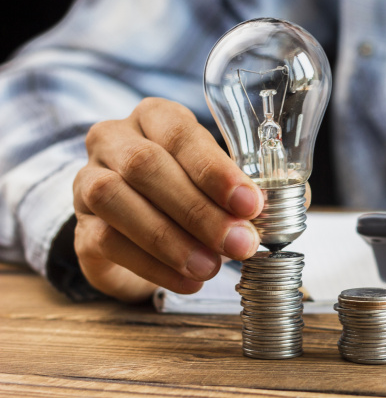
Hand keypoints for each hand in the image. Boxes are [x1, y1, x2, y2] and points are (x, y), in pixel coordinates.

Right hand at [73, 98, 263, 301]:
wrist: (136, 227)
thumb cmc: (188, 191)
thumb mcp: (220, 181)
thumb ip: (253, 188)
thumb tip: (294, 202)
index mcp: (156, 117)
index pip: (181, 134)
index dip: (215, 170)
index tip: (250, 203)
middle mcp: (115, 140)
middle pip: (147, 166)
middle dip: (199, 210)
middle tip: (240, 243)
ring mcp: (88, 181)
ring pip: (116, 200)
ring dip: (170, 239)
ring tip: (211, 266)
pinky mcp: (80, 226)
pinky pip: (107, 241)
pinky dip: (153, 266)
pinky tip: (188, 279)